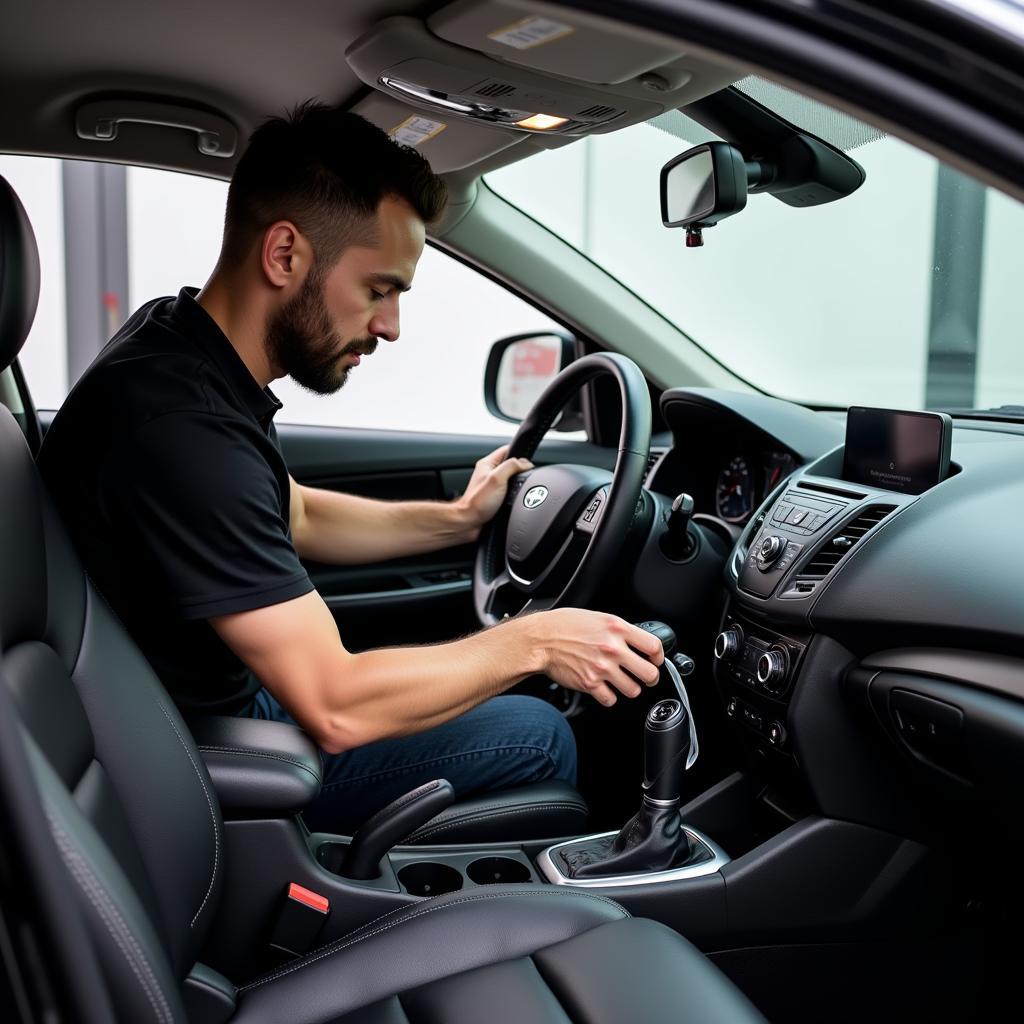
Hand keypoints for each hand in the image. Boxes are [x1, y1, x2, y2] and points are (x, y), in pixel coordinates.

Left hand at [456, 444, 532, 531]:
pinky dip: (514, 495)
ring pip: (512, 479)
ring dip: (518, 484)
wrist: (470, 523)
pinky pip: (510, 491)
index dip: (519, 454)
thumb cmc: (477, 503)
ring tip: (517, 491)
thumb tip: (526, 464)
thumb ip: (512, 466)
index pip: (507, 449)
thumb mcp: (497, 478)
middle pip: (511, 464)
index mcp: (487, 463)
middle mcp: (489, 473)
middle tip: (523, 479)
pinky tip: (514, 499)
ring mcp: (492, 485)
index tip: (527, 464)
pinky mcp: (495, 497)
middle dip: (520, 470)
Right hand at [523, 609, 664, 706]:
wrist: (540, 640)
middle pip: (649, 673)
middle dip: (650, 678)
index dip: (658, 656)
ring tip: (621, 682)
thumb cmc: (564, 626)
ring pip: (633, 690)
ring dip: (629, 688)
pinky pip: (611, 699)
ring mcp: (602, 668)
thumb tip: (635, 642)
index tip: (655, 660)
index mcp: (617, 629)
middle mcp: (613, 649)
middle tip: (645, 677)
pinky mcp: (590, 684)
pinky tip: (603, 688)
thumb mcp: (597, 617)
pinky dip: (609, 696)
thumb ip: (618, 630)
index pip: (654, 646)